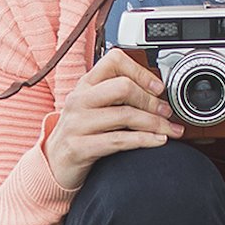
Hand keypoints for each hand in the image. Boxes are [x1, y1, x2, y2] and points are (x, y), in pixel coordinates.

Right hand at [44, 48, 184, 189]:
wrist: (54, 163)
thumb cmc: (82, 131)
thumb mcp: (94, 106)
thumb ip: (117, 95)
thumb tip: (156, 91)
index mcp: (86, 83)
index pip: (114, 60)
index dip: (140, 71)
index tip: (158, 87)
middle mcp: (80, 99)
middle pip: (123, 87)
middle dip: (151, 100)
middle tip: (166, 111)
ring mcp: (77, 123)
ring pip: (125, 115)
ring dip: (154, 123)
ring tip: (169, 129)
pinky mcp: (79, 147)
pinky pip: (119, 140)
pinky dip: (144, 140)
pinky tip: (158, 141)